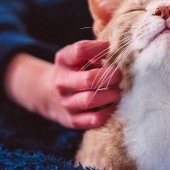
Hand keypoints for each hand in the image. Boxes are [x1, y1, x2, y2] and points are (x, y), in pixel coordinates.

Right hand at [5, 40, 121, 128]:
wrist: (50, 95)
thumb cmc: (74, 71)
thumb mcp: (76, 56)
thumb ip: (93, 50)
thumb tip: (112, 50)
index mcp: (63, 61)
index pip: (80, 50)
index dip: (99, 48)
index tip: (109, 49)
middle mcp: (61, 82)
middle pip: (89, 79)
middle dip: (112, 76)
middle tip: (119, 75)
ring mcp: (66, 103)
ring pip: (92, 100)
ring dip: (111, 95)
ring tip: (117, 91)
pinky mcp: (73, 120)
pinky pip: (94, 119)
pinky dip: (108, 112)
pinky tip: (112, 105)